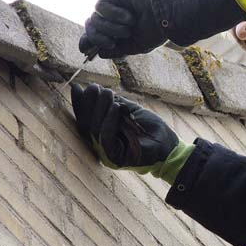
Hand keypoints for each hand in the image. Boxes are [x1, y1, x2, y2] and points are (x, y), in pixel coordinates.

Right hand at [71, 84, 190, 180]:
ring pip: (94, 130)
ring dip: (100, 108)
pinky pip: (106, 138)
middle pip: (85, 124)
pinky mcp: (116, 159)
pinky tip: (117, 107)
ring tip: (110, 94)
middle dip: (88, 103)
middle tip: (95, 87)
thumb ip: (109, 102)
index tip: (77, 87)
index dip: (79, 104)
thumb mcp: (126, 110)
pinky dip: (109, 121)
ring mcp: (106, 154)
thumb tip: (89, 87)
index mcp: (100, 136)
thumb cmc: (148, 128)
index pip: (84, 119)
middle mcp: (100, 146)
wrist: (167, 143)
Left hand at [79, 0, 166, 58]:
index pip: (93, 35)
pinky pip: (100, 7)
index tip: (85, 50)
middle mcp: (111, 17)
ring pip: (94, 19)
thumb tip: (99, 53)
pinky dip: (114, 14)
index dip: (86, 42)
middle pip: (90, 28)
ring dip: (111, 28)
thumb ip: (117, 50)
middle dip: (99, 38)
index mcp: (116, 30)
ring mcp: (111, 4)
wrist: (165, 14)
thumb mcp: (136, 46)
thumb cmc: (155, 30)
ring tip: (128, 27)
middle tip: (112, 42)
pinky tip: (129, 15)